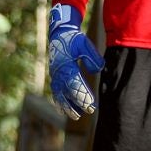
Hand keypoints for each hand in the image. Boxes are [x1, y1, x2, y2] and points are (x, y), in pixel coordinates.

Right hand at [47, 4, 103, 119]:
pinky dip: (59, 102)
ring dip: (67, 106)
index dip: (82, 96)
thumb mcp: (85, 45)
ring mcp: (55, 75)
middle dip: (77, 103)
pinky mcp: (54, 77)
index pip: (75, 84)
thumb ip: (92, 57)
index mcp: (66, 65)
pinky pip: (55, 92)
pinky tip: (64, 110)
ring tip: (76, 116)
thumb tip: (96, 70)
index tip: (91, 105)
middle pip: (67, 92)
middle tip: (89, 111)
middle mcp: (59, 72)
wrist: (60, 34)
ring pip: (59, 95)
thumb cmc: (74, 40)